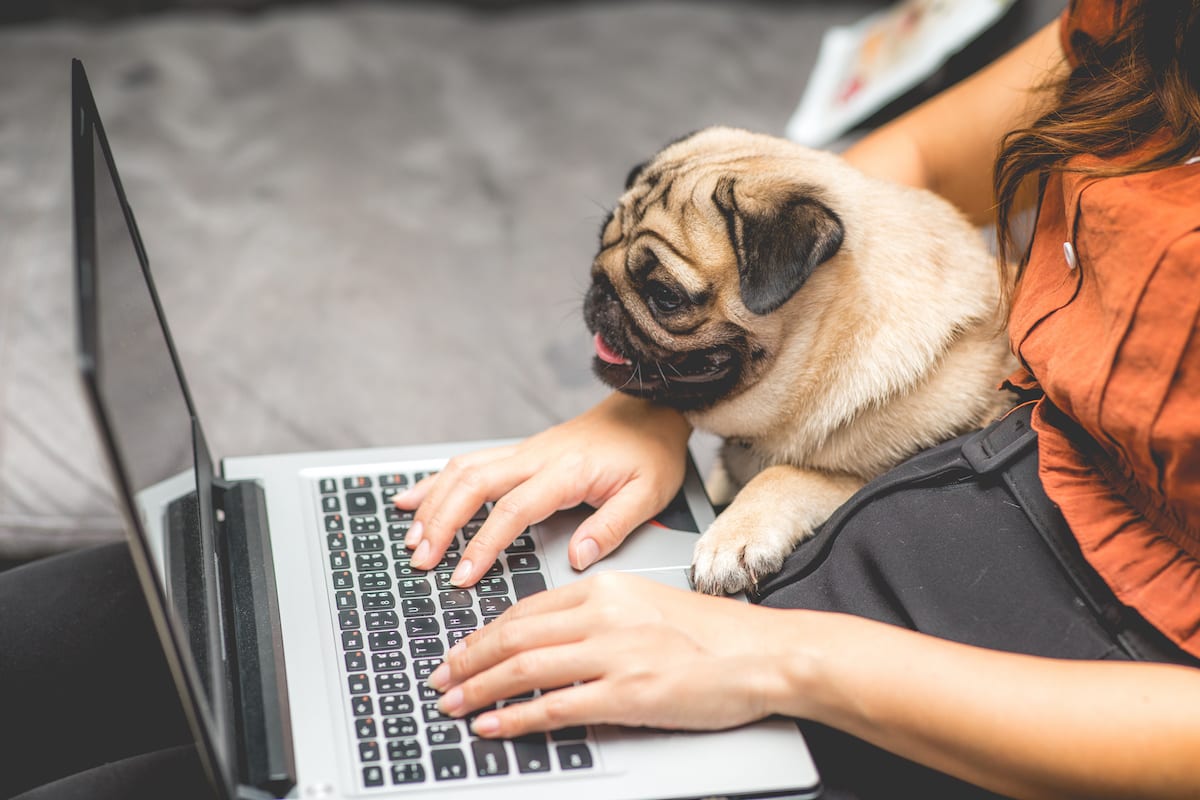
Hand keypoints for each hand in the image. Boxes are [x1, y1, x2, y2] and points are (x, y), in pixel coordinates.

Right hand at [393, 393, 690, 585]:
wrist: (650, 410)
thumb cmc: (650, 453)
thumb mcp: (648, 494)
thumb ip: (611, 527)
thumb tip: (577, 558)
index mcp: (566, 471)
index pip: (512, 509)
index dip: (483, 544)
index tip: (463, 576)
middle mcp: (537, 457)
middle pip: (472, 484)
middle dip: (441, 523)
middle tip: (422, 561)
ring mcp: (524, 452)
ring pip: (463, 471)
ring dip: (433, 503)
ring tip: (412, 539)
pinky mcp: (520, 454)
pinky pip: (469, 463)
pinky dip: (436, 481)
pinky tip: (411, 498)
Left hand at [425, 572, 789, 736]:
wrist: (762, 652)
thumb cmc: (713, 634)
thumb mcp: (648, 605)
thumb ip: (601, 619)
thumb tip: (556, 647)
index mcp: (606, 588)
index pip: (527, 609)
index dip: (485, 633)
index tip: (462, 650)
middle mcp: (604, 615)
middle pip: (515, 636)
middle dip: (468, 660)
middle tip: (440, 678)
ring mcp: (614, 654)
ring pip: (525, 668)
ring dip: (479, 688)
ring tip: (453, 704)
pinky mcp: (627, 693)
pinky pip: (555, 706)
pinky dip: (515, 717)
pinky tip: (493, 725)